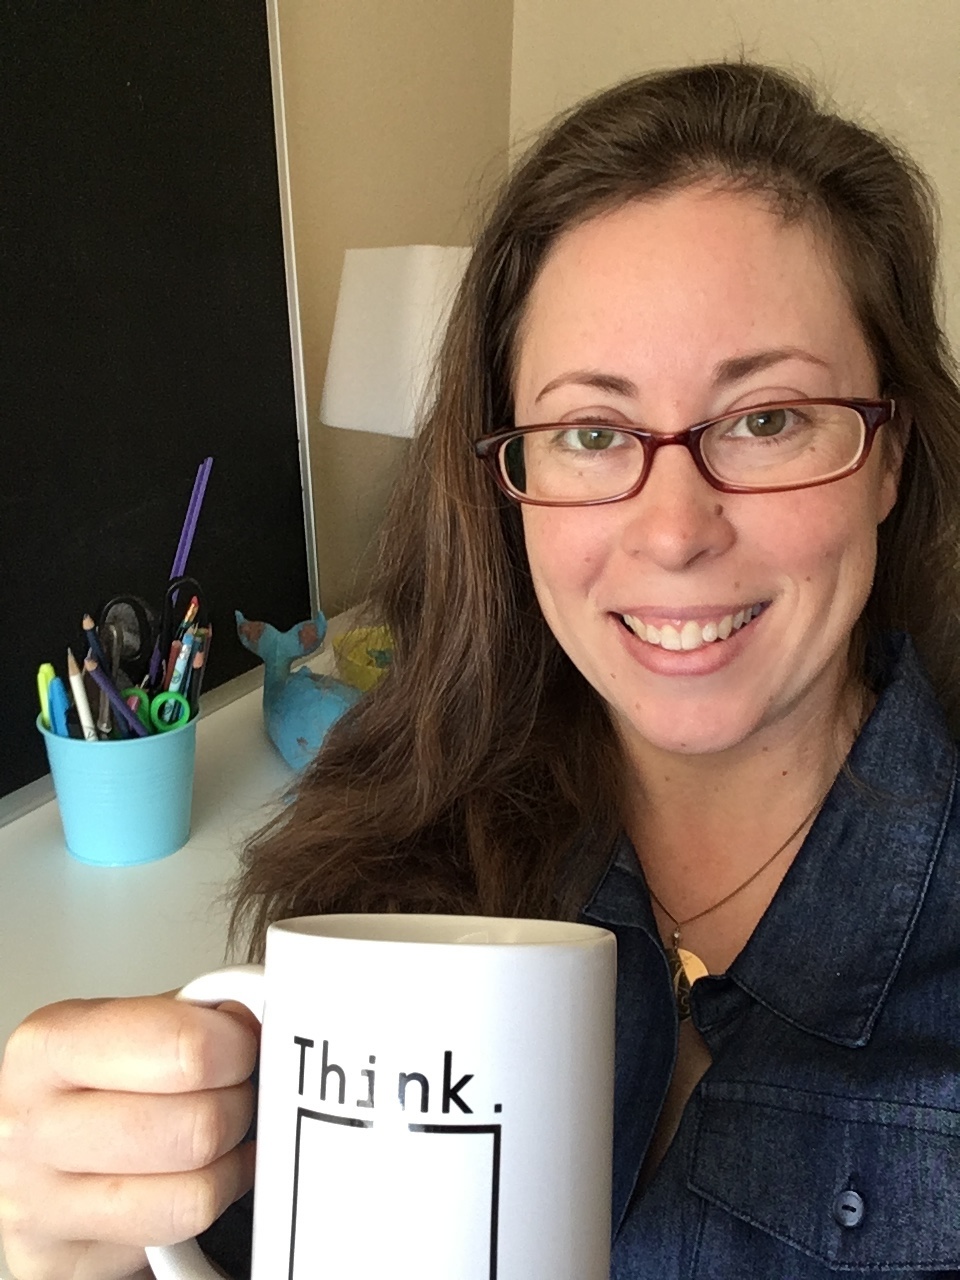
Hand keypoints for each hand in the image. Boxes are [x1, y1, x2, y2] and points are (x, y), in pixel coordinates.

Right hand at [0, 995, 257, 1278]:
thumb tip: (258, 1020)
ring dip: (229, 1163)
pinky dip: (213, 1205)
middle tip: (233, 1092)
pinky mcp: (64, 1266)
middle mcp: (32, 1130)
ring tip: (219, 1137)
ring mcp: (41, 1208)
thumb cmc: (94, 1086)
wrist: (39, 1158)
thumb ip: (194, 1015)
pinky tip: (202, 1177)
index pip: (186, 1048)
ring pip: (196, 1193)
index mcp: (48, 1048)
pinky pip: (180, 1236)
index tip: (241, 1045)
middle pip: (198, 1127)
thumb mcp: (132, 1026)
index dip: (237, 1048)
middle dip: (238, 1106)